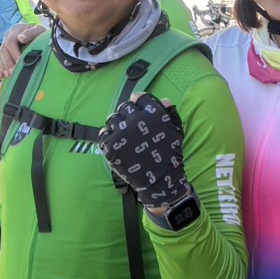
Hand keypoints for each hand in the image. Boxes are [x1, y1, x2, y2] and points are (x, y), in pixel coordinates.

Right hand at [0, 23, 44, 79]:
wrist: (40, 35)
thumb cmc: (41, 33)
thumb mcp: (39, 30)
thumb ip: (31, 32)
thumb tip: (21, 38)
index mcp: (15, 30)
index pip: (10, 42)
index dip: (13, 53)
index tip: (19, 62)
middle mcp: (8, 36)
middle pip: (3, 50)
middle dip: (8, 62)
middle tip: (13, 72)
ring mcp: (4, 44)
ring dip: (2, 66)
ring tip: (8, 75)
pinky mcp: (4, 52)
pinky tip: (1, 77)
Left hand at [98, 93, 191, 209]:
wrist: (160, 181)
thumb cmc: (170, 155)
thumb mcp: (176, 131)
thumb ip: (170, 113)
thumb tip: (164, 100)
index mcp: (152, 114)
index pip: (139, 97)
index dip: (138, 101)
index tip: (137, 107)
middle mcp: (135, 120)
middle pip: (125, 107)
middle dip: (127, 113)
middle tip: (130, 124)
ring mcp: (121, 133)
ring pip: (112, 119)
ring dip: (117, 123)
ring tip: (122, 133)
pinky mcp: (110, 146)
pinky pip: (103, 133)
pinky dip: (108, 135)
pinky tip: (115, 141)